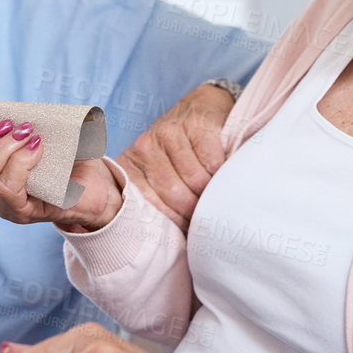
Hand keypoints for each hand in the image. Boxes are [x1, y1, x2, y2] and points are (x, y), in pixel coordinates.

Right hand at [0, 105, 121, 230]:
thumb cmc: (63, 154)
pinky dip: (20, 163)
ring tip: (26, 133)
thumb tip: (0, 108)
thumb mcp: (35, 131)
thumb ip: (14, 120)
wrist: (96, 184)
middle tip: (6, 124)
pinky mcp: (21, 213)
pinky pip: (8, 189)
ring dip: (1, 149)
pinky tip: (37, 148)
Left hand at [117, 83, 233, 228]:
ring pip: (194, 180)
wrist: (201, 107)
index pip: (149, 206)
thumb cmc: (180, 154)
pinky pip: (211, 161)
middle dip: (195, 211)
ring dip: (211, 192)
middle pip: (174, 195)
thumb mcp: (159, 176)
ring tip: (217, 196)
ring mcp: (168, 132)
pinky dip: (221, 171)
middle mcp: (144, 147)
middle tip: (209, 218)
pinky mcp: (195, 124)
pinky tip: (222, 172)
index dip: (173, 224)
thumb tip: (163, 244)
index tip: (187, 232)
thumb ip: (156, 201)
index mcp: (130, 165)